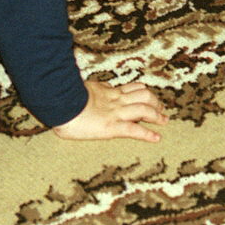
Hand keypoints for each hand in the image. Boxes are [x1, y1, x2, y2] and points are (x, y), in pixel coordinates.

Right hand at [53, 80, 168, 142]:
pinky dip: (147, 134)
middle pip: (143, 96)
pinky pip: (134, 130)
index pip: (130, 88)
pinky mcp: (112, 127)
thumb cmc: (64, 97)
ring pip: (143, 109)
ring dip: (156, 115)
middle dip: (154, 101)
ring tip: (164, 120)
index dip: (141, 90)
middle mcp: (115, 100)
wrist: (60, 103)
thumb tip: (95, 87)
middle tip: (162, 108)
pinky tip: (156, 138)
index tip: (147, 92)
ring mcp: (115, 113)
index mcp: (107, 92)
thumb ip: (91, 89)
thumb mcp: (80, 88)